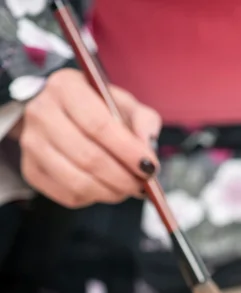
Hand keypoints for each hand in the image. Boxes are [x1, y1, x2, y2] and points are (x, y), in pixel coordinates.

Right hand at [16, 69, 160, 207]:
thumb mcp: (123, 104)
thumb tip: (147, 148)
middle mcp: (41, 113)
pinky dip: (94, 198)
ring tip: (127, 189)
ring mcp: (32, 144)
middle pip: (88, 157)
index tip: (150, 167)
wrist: (61, 115)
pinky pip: (68, 195)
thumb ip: (143, 121)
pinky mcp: (31, 171)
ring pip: (78, 182)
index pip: (98, 125)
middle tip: (142, 185)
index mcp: (65, 88)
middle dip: (122, 177)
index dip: (127, 151)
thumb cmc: (98, 109)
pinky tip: (104, 188)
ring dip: (110, 192)